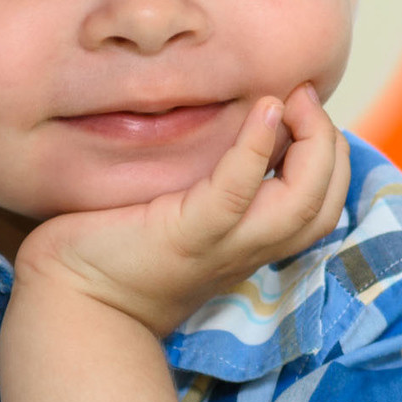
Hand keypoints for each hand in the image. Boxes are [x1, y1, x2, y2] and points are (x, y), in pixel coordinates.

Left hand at [14, 86, 348, 337]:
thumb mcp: (177, 214)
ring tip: (292, 101)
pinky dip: (256, 149)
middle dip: (331, 143)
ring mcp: (221, 246)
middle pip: (325, 205)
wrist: (70, 305)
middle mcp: (247, 249)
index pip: (322, 207)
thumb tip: (221, 124)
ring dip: (313, 145)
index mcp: (249, 244)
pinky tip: (263, 109)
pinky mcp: (186, 235)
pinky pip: (236, 192)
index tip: (304, 110)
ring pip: (302, 206)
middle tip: (305, 96)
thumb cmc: (112, 251)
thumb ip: (207, 181)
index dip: (330, 156)